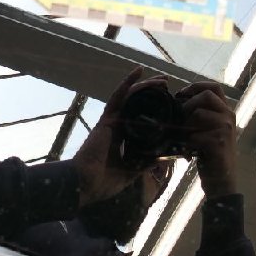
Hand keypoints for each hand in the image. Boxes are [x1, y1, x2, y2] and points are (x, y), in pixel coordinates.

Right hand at [72, 68, 168, 206]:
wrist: (85, 184)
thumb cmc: (103, 182)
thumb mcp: (131, 173)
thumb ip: (145, 164)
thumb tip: (163, 157)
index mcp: (124, 139)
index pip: (141, 120)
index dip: (155, 110)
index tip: (169, 105)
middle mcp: (119, 127)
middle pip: (138, 104)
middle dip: (154, 94)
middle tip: (169, 87)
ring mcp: (113, 121)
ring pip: (132, 97)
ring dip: (147, 86)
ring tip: (163, 80)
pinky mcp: (108, 118)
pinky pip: (118, 96)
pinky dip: (128, 83)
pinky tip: (138, 71)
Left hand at [177, 82, 238, 197]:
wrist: (221, 180)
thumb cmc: (210, 154)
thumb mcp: (206, 130)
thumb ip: (199, 115)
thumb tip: (176, 102)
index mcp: (225, 111)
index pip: (214, 87)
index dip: (196, 86)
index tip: (181, 94)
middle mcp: (228, 117)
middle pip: (206, 96)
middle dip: (188, 103)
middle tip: (179, 117)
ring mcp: (226, 129)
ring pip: (199, 113)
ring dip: (185, 124)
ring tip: (183, 138)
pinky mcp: (219, 143)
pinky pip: (196, 134)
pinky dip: (187, 142)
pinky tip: (188, 151)